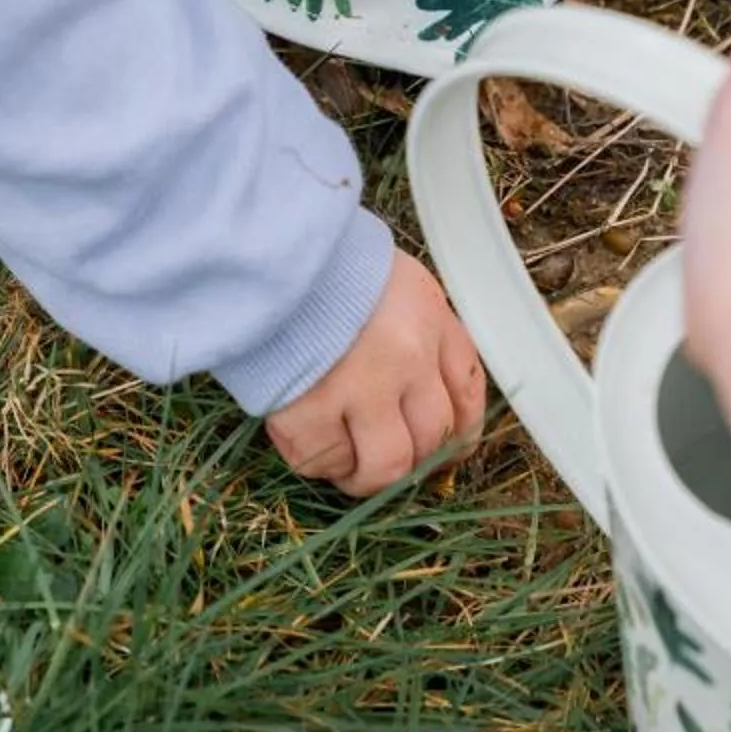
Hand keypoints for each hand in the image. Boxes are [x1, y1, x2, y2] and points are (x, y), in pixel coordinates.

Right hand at [264, 250, 485, 497]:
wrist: (263, 255)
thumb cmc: (329, 269)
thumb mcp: (399, 284)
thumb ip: (424, 334)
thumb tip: (431, 401)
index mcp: (430, 320)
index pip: (467, 399)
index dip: (457, 438)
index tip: (442, 450)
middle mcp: (406, 358)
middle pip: (432, 442)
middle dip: (412, 461)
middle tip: (385, 457)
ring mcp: (358, 388)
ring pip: (386, 468)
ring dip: (368, 476)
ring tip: (348, 462)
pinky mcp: (306, 411)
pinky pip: (325, 464)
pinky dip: (320, 462)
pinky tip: (311, 438)